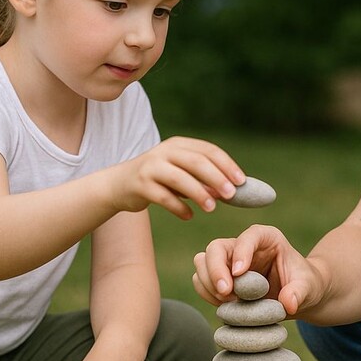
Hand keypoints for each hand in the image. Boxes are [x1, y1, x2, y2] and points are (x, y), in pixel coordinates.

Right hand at [113, 137, 244, 219]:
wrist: (119, 185)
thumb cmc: (158, 179)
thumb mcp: (181, 173)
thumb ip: (203, 179)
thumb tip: (233, 191)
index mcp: (179, 144)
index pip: (208, 150)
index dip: (227, 165)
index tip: (242, 181)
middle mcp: (165, 152)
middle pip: (196, 162)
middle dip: (216, 177)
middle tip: (232, 194)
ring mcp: (151, 167)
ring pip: (179, 178)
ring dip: (199, 193)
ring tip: (212, 208)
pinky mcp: (140, 184)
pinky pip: (163, 197)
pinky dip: (179, 207)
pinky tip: (189, 216)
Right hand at [192, 224, 324, 316]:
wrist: (298, 297)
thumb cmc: (306, 286)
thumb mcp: (309, 287)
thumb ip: (300, 292)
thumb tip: (288, 303)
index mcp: (267, 238)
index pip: (249, 237)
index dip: (241, 252)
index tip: (240, 274)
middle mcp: (243, 246)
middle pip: (216, 247)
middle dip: (215, 270)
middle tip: (226, 294)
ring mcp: (228, 261)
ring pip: (203, 263)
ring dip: (210, 284)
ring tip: (230, 302)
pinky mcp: (220, 277)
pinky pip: (201, 281)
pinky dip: (207, 294)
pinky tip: (225, 306)